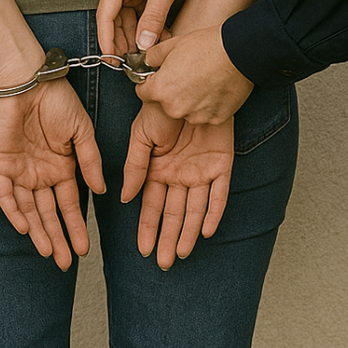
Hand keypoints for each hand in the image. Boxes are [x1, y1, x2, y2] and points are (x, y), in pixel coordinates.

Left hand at [0, 79, 105, 269]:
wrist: (29, 81)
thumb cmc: (58, 101)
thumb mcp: (82, 132)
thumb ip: (90, 162)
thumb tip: (101, 191)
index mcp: (64, 166)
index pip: (70, 204)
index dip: (77, 226)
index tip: (85, 249)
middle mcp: (43, 173)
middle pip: (49, 214)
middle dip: (58, 238)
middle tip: (66, 262)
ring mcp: (22, 170)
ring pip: (29, 210)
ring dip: (38, 232)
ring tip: (49, 253)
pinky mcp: (1, 164)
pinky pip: (6, 194)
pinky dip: (14, 211)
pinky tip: (25, 229)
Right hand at [97, 0, 212, 55]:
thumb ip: (154, 17)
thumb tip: (143, 44)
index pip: (105, 14)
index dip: (107, 40)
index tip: (111, 60)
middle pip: (114, 18)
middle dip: (123, 41)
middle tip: (132, 62)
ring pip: (127, 17)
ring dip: (137, 35)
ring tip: (148, 53)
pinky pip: (138, 10)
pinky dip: (146, 25)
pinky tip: (157, 38)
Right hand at [122, 103, 233, 269]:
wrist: (193, 84)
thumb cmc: (162, 105)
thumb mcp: (141, 135)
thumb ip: (134, 167)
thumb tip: (126, 199)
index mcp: (157, 169)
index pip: (150, 205)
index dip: (146, 227)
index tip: (142, 249)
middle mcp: (179, 175)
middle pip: (172, 213)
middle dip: (166, 238)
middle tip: (161, 263)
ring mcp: (201, 171)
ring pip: (194, 210)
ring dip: (187, 232)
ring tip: (179, 254)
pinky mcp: (222, 165)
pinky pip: (219, 194)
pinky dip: (213, 212)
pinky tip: (206, 231)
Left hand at [137, 25, 252, 125]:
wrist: (239, 52)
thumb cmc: (207, 46)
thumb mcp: (172, 44)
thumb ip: (153, 56)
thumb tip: (147, 61)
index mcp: (160, 90)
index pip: (143, 93)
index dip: (150, 83)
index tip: (160, 78)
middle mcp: (175, 108)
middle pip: (166, 104)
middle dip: (173, 93)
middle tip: (188, 76)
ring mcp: (196, 116)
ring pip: (187, 111)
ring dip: (192, 101)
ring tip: (205, 81)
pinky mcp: (215, 119)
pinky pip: (207, 114)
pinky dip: (209, 105)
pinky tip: (216, 89)